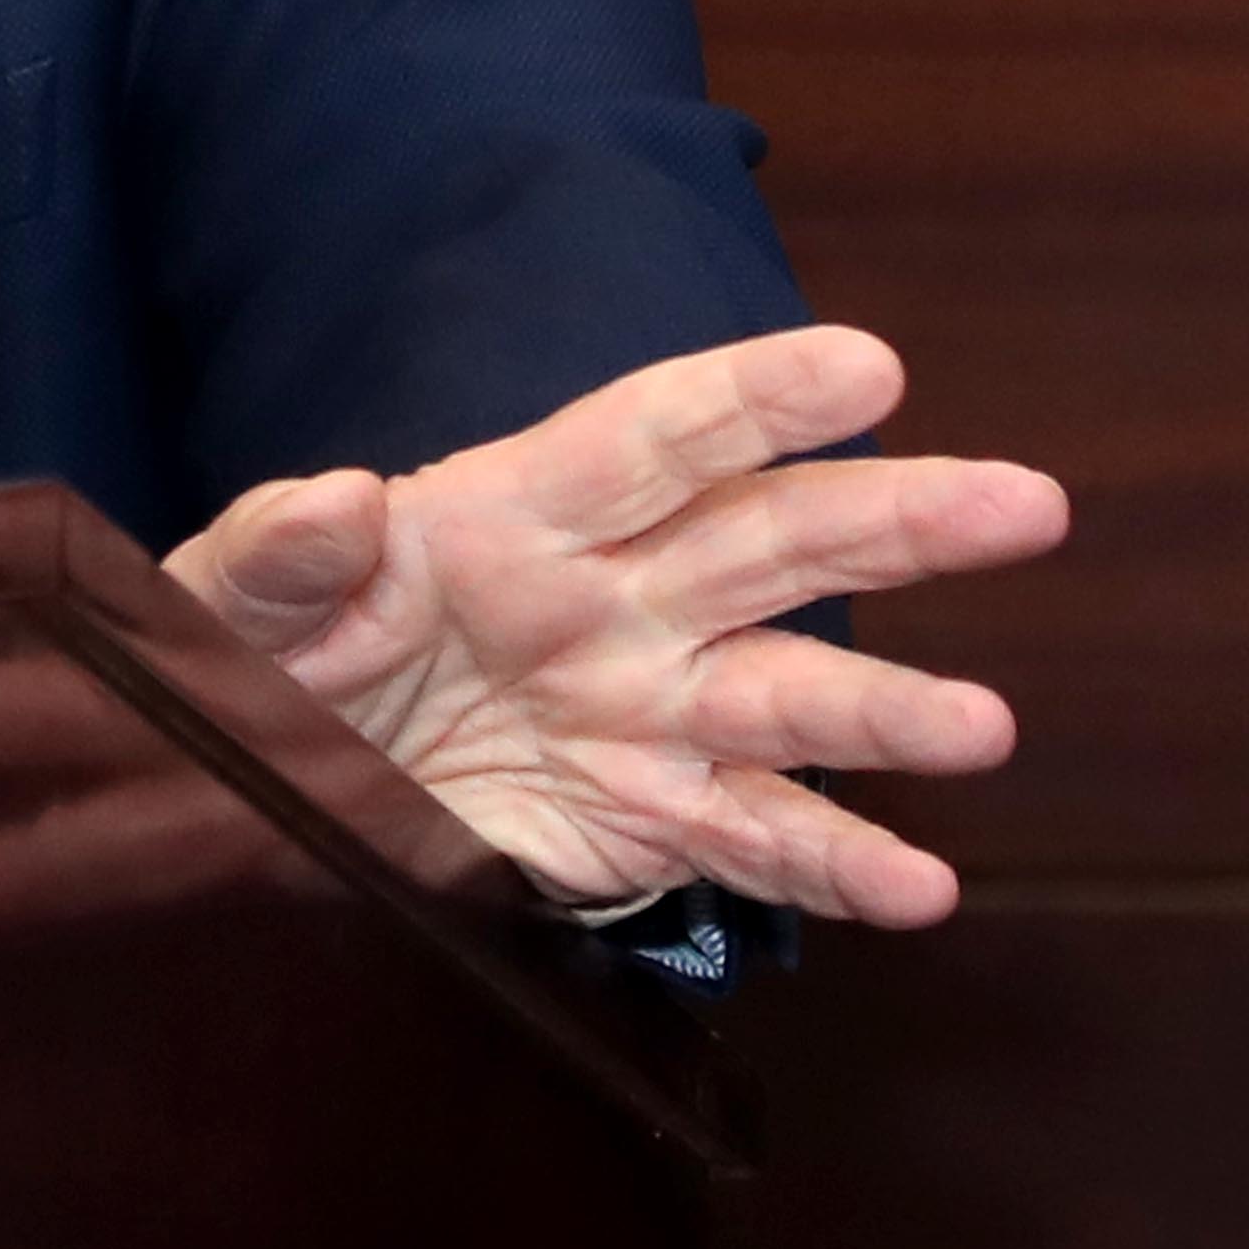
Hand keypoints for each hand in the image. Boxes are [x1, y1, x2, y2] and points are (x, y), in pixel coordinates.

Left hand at [160, 324, 1067, 927]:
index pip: (650, 439)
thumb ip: (277, 551)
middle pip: (768, 544)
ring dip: (891, 714)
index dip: (754, 398)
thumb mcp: (224, 601)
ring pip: (790, 701)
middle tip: (1024, 502)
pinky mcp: (641, 825)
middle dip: (896, 520)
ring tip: (984, 728)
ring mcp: (641, 713)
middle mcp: (609, 601)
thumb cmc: (243, 661)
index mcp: (510, 512)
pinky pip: (757, 840)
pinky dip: (839, 864)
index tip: (866, 363)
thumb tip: (336, 496)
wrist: (242, 795)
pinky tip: (923, 886)